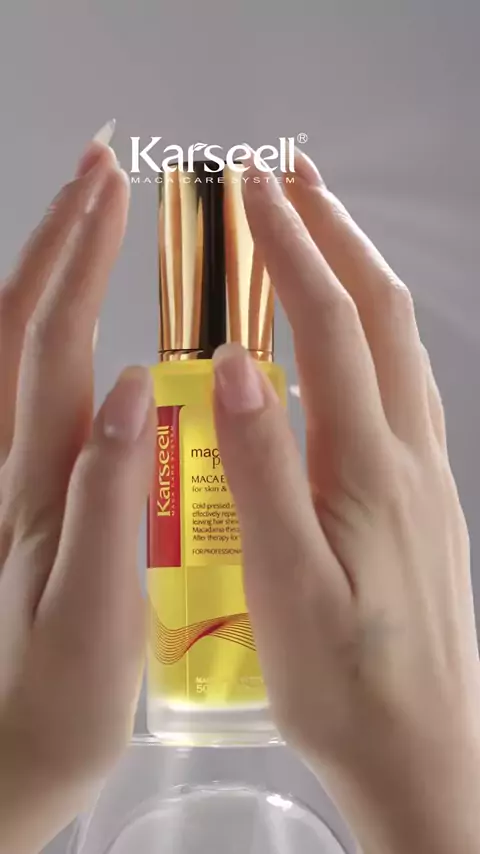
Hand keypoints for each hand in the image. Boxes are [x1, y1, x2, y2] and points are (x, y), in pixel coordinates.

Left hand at [0, 128, 154, 853]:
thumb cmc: (53, 704)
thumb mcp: (94, 616)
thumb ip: (109, 501)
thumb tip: (140, 389)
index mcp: (33, 483)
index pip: (54, 342)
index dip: (81, 259)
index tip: (113, 188)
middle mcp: (5, 466)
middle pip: (16, 324)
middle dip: (57, 237)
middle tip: (97, 167)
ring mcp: (0, 479)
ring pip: (5, 350)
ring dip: (41, 271)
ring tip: (81, 217)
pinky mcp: (8, 500)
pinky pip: (14, 391)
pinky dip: (35, 330)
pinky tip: (63, 319)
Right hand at [213, 150, 479, 853]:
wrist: (423, 753)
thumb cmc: (346, 686)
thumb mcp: (285, 586)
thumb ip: (260, 472)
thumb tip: (235, 365)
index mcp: (369, 468)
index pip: (327, 327)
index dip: (291, 250)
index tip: (254, 190)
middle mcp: (407, 454)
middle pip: (379, 314)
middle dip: (334, 233)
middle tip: (293, 176)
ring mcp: (424, 473)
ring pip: (399, 345)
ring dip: (360, 274)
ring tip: (321, 231)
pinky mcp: (424, 498)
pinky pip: (404, 386)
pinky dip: (374, 332)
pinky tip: (353, 339)